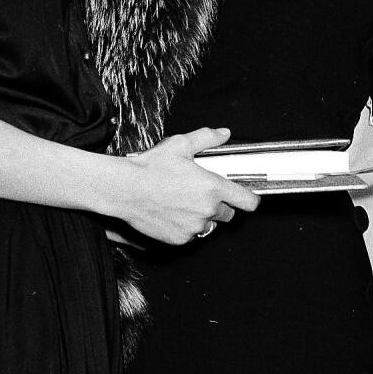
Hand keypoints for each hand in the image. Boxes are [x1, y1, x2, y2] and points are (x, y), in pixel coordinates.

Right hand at [116, 126, 258, 245]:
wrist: (123, 189)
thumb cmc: (150, 167)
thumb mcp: (179, 145)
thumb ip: (206, 138)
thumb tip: (224, 134)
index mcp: (213, 188)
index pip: (248, 202)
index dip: (249, 199)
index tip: (246, 198)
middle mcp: (207, 210)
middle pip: (227, 214)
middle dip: (219, 205)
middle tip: (201, 194)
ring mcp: (194, 227)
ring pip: (208, 225)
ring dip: (202, 217)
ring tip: (183, 203)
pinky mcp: (180, 239)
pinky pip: (191, 235)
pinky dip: (185, 227)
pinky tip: (172, 213)